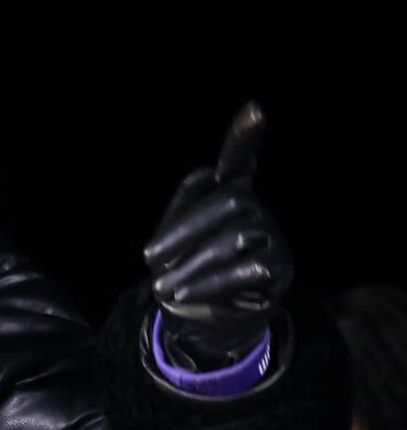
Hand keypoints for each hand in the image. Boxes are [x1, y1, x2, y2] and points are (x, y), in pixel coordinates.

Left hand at [142, 103, 291, 368]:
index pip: (238, 161)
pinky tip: (186, 294)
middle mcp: (254, 211)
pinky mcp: (279, 269)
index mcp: (225, 197)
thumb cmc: (179, 273)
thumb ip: (184, 208)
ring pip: (236, 238)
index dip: (245, 137)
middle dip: (184, 231)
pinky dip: (209, 283)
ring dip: (193, 265)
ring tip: (164, 287)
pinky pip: (248, 268)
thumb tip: (206, 172)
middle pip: (229, 202)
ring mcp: (271, 238)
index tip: (255, 107)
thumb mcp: (168, 242)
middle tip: (150, 258)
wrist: (195, 322)